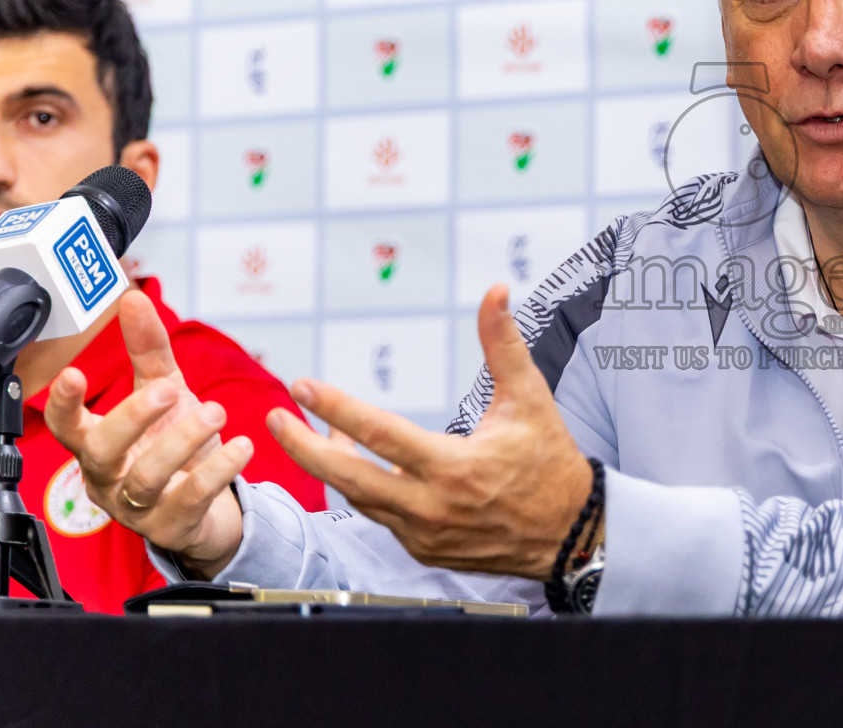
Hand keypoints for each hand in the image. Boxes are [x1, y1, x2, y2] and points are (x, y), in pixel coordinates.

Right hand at [44, 291, 250, 578]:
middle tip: (169, 390)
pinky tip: (241, 446)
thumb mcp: (164, 392)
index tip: (72, 374)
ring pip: (146, 477)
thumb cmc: (172, 445)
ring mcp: (138, 506)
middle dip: (134, 417)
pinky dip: (217, 471)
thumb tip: (133, 298)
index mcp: (99, 443)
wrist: (206, 505)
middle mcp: (110, 477)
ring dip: (182, 441)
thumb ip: (148, 350)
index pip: (65, 427)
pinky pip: (191, 499)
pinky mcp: (174, 524)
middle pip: (103, 451)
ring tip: (216, 412)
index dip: (63, 404)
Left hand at [268, 285, 591, 578]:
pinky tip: (357, 462)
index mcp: (453, 467)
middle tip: (272, 419)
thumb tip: (495, 292)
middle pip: (346, 478)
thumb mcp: (529, 398)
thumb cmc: (550, 460)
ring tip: (312, 432)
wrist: (570, 532)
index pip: (379, 434)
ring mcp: (423, 534)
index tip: (301, 387)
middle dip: (301, 448)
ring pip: (358, 498)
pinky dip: (361, 487)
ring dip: (331, 465)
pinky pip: (378, 515)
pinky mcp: (423, 550)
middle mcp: (431, 506)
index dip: (335, 408)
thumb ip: (503, 344)